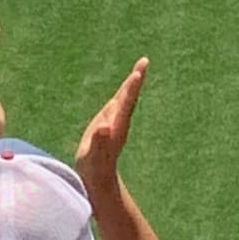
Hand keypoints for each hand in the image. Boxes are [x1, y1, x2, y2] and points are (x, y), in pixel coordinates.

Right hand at [76, 57, 148, 188]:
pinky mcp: (110, 124)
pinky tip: (127, 86)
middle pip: (129, 96)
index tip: (137, 73)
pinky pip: (120, 103)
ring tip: (140, 67)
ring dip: (132, 83)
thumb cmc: (94, 167)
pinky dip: (124, 91)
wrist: (98, 178)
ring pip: (126, 98)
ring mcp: (116, 122)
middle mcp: (119, 122)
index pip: (126, 103)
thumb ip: (100, 141)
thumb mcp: (94, 155)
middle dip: (136, 79)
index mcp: (117, 126)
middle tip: (144, 61)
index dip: (131, 88)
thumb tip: (105, 127)